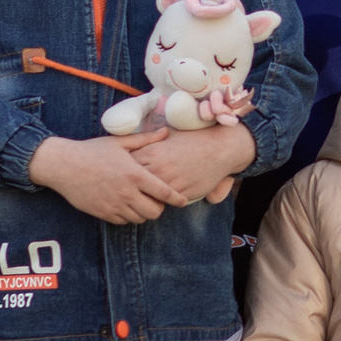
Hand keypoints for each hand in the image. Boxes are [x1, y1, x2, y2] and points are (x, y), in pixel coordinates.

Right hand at [28, 133, 187, 224]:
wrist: (63, 165)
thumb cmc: (92, 151)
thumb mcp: (120, 142)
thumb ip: (146, 139)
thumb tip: (166, 131)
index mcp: (135, 175)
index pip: (164, 193)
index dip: (177, 199)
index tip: (182, 200)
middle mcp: (126, 193)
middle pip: (154, 211)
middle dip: (160, 208)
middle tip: (158, 201)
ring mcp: (114, 205)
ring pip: (139, 219)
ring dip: (143, 213)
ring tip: (142, 203)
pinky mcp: (102, 213)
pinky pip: (123, 222)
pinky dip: (128, 216)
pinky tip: (127, 206)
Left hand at [126, 121, 257, 207]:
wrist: (218, 148)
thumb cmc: (192, 140)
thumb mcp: (167, 136)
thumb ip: (148, 144)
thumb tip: (131, 150)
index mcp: (150, 152)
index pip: (125, 166)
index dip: (123, 171)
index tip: (122, 174)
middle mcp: (156, 167)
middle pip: (132, 184)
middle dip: (129, 187)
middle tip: (128, 190)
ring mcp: (168, 181)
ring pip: (146, 196)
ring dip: (143, 198)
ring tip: (141, 198)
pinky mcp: (180, 193)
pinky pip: (163, 203)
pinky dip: (159, 203)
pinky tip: (159, 200)